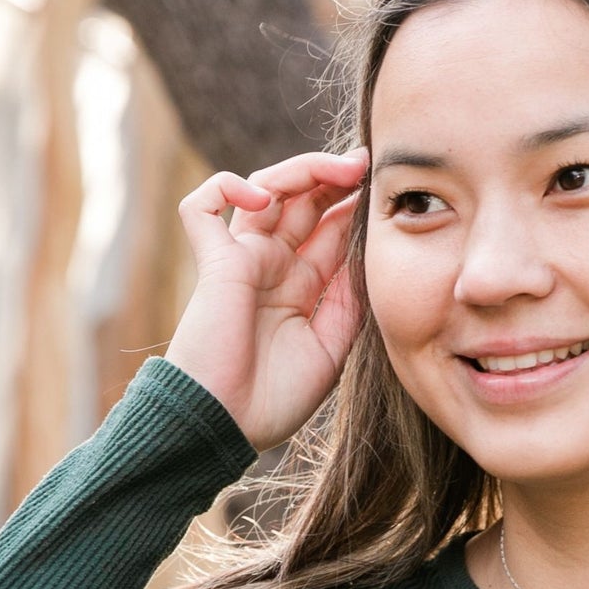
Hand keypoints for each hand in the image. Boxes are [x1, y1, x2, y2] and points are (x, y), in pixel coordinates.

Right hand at [164, 149, 368, 453]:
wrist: (226, 425)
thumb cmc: (276, 398)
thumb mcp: (332, 347)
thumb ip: (349, 300)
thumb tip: (370, 254)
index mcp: (301, 285)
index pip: (330, 228)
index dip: (354, 203)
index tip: (386, 187)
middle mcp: (272, 266)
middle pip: (302, 200)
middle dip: (335, 176)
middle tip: (366, 163)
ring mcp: (241, 260)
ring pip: (263, 189)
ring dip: (300, 170)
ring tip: (338, 168)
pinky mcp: (212, 263)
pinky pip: (202, 207)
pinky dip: (227, 189)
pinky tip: (263, 199)